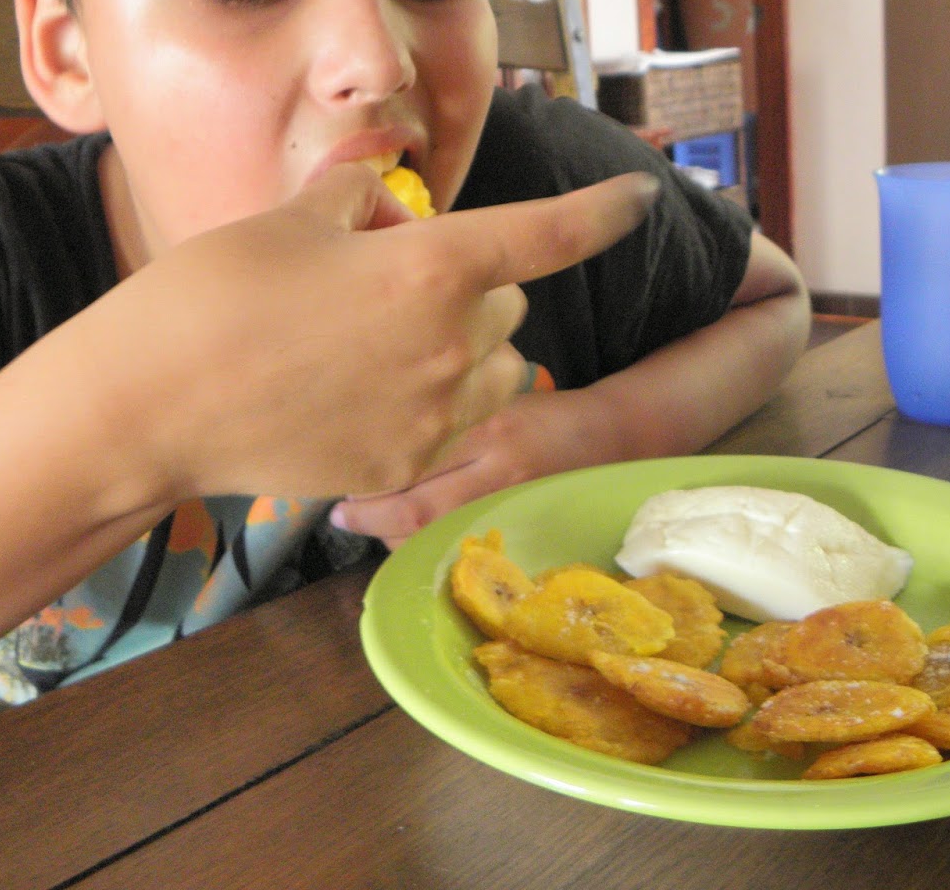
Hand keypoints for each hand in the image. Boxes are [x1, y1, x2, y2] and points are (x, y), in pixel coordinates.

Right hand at [51, 164, 658, 505]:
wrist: (145, 408)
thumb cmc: (208, 296)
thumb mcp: (288, 218)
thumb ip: (355, 195)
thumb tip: (380, 192)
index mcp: (430, 269)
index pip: (548, 235)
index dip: (600, 214)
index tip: (636, 201)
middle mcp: (450, 347)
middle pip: (509, 301)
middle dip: (472, 278)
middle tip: (385, 271)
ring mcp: (430, 417)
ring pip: (497, 369)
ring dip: (469, 344)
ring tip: (385, 338)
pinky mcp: (401, 467)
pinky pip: (454, 425)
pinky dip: (432, 400)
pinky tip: (360, 392)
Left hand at [330, 384, 608, 545]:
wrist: (610, 436)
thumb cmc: (540, 414)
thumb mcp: (494, 401)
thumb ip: (447, 422)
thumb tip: (374, 441)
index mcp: (484, 421)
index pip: (413, 457)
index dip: (369, 480)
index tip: (339, 482)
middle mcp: (496, 464)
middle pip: (417, 507)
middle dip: (370, 516)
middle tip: (343, 513)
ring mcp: (510, 503)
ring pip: (434, 536)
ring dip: (392, 537)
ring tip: (372, 524)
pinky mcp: (521, 525)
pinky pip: (459, 547)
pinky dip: (425, 548)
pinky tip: (409, 540)